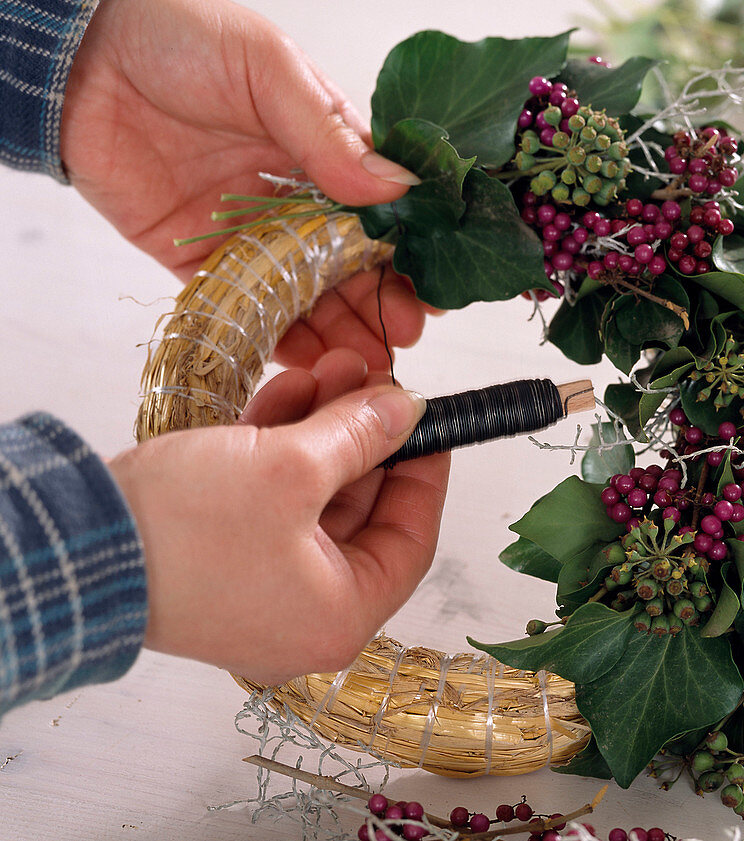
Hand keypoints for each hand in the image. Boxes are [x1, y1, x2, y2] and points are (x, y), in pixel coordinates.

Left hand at [62, 0, 430, 369]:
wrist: (78, 56)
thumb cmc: (182, 39)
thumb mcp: (268, 70)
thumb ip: (328, 135)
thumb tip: (397, 189)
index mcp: (322, 147)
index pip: (380, 208)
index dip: (407, 249)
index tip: (433, 287)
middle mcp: (293, 196)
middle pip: (348, 262)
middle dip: (380, 300)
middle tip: (405, 335)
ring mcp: (249, 232)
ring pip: (305, 293)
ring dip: (339, 327)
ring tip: (369, 357)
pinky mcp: (200, 259)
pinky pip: (246, 307)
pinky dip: (278, 337)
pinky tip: (309, 362)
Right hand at [109, 349, 449, 682]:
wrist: (68, 545)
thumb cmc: (183, 529)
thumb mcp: (291, 468)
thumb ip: (361, 436)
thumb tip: (408, 411)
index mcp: (338, 617)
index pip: (410, 541)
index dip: (426, 473)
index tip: (432, 423)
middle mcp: (303, 613)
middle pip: (361, 513)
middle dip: (366, 437)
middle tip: (373, 380)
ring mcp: (260, 588)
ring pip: (314, 499)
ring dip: (324, 432)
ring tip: (331, 369)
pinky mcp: (222, 561)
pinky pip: (272, 502)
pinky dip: (281, 450)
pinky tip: (288, 395)